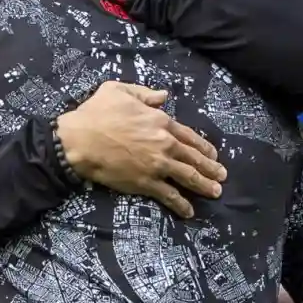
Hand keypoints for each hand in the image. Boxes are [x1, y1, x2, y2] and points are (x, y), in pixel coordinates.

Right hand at [56, 82, 225, 218]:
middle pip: (193, 158)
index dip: (203, 146)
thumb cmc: (95, 113)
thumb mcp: (118, 90)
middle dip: (210, 167)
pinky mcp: (146, 183)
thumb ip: (144, 93)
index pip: (189, 136)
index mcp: (160, 121)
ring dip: (204, 185)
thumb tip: (164, 96)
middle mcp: (164, 143)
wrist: (79, 140)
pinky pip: (169, 195)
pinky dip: (181, 204)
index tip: (213, 154)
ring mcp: (157, 165)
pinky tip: (189, 211)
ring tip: (216, 192)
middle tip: (222, 175)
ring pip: (188, 176)